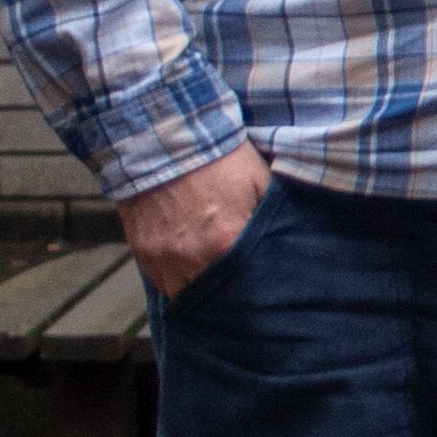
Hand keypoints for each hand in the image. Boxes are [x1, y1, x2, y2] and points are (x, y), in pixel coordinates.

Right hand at [118, 141, 270, 297]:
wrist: (167, 140)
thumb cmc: (221, 160)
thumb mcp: (262, 183)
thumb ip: (273, 220)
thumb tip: (293, 244)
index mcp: (227, 241)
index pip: (246, 287)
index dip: (256, 293)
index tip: (266, 296)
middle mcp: (192, 255)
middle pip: (215, 297)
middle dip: (230, 297)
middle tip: (243, 294)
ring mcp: (163, 255)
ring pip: (184, 294)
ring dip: (201, 290)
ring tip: (216, 281)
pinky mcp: (142, 250)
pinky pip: (161, 282)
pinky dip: (176, 281)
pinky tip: (191, 270)